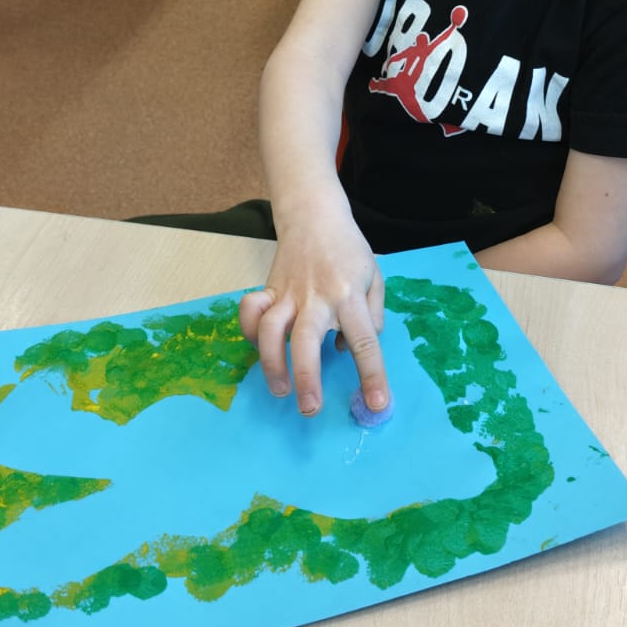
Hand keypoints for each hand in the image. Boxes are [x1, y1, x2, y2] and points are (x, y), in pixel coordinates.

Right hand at [238, 209, 388, 418]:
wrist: (314, 216)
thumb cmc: (349, 251)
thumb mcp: (375, 278)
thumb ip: (372, 316)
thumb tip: (348, 350)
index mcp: (350, 296)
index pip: (364, 340)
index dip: (372, 375)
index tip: (377, 405)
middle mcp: (317, 297)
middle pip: (306, 341)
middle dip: (306, 378)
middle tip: (309, 410)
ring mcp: (288, 293)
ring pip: (270, 329)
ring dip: (271, 363)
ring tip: (280, 390)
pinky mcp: (268, 289)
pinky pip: (251, 311)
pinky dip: (249, 331)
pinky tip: (259, 348)